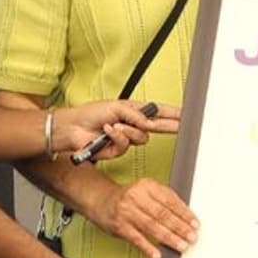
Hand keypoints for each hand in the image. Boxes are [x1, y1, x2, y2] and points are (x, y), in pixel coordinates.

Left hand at [51, 99, 180, 159]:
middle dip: (170, 125)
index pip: (157, 112)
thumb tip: (148, 124)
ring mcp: (126, 138)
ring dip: (128, 130)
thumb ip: (135, 115)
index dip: (171, 113)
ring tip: (114, 125)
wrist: (73, 128)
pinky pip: (126, 144)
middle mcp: (132, 126)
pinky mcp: (118, 150)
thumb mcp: (116, 107)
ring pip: (141, 137)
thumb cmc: (90, 113)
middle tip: (183, 125)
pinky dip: (117, 136)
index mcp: (133, 112)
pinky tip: (108, 131)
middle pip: (158, 127)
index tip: (184, 113)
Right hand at [106, 178, 198, 257]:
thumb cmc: (128, 197)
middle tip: (191, 237)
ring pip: (151, 226)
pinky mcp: (119, 226)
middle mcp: (136, 197)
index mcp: (147, 186)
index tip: (195, 224)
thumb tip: (186, 215)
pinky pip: (136, 239)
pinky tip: (158, 256)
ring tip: (181, 246)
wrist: (100, 200)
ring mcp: (127, 212)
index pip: (170, 200)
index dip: (184, 213)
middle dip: (179, 227)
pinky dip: (148, 248)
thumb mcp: (146, 190)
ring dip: (169, 238)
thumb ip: (164, 199)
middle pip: (162, 214)